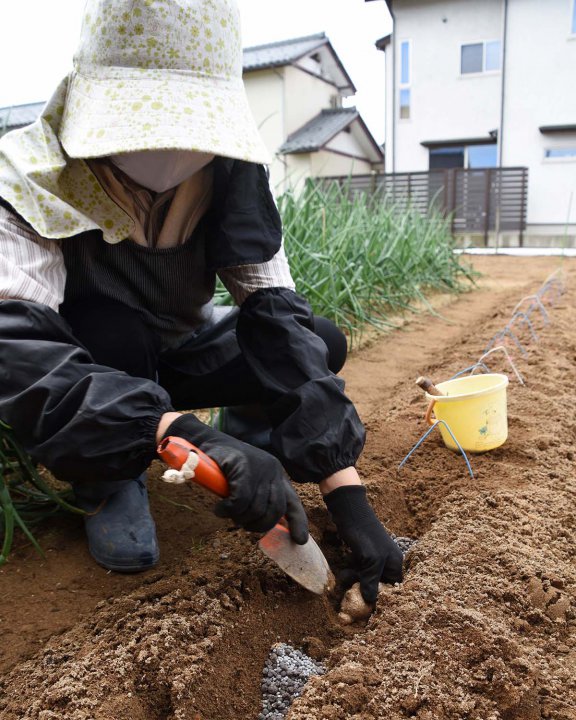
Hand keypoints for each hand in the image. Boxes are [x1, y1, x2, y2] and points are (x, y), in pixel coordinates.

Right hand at [161, 414, 307, 542]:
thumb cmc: (224, 465)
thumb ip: (257, 497)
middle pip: (275, 510)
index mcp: (276, 474)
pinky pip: (240, 501)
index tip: (300, 540)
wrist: (205, 443)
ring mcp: (259, 468)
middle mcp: (272, 470)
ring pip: (256, 508)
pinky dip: (228, 510)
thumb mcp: (246, 481)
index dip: (298, 522)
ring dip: (239, 517)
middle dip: (259, 524)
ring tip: (227, 513)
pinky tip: (220, 508)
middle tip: (242, 524)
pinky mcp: (244, 468)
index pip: (292, 501)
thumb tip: (261, 523)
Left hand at [324, 484, 402, 602]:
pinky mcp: (362, 553)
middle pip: (378, 584)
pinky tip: (344, 570)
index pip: (392, 588)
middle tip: (352, 590)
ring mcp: (374, 556)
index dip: (381, 597)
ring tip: (345, 577)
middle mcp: (387, 561)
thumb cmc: (363, 533)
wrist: (348, 510)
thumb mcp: (370, 560)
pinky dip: (351, 571)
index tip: (367, 605)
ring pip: (365, 577)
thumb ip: (372, 581)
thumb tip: (371, 601)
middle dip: (364, 588)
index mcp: (394, 563)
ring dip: (355, 580)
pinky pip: (358, 569)